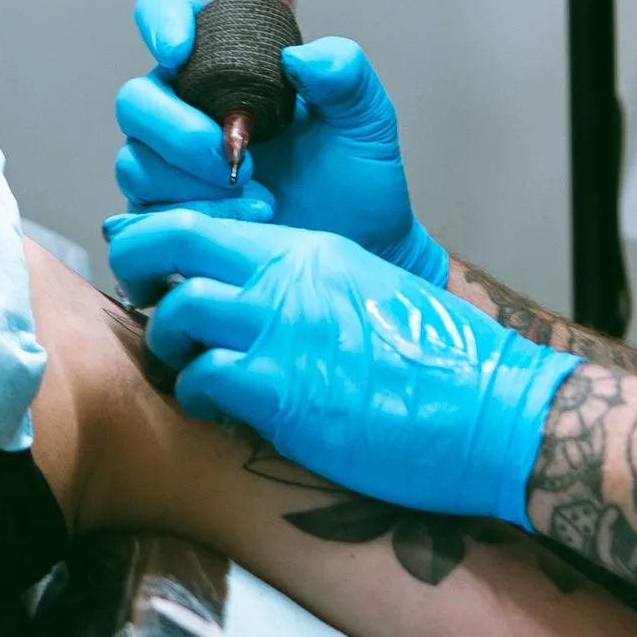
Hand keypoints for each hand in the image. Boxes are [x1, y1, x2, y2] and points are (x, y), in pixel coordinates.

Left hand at [100, 211, 572, 525]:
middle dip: (139, 276)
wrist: (497, 409)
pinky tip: (220, 412)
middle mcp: (291, 279)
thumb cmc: (451, 366)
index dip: (160, 243)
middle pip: (172, 247)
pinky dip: (199, 398)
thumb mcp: (376, 298)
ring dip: (170, 348)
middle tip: (146, 313)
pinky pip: (203, 381)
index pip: (207, 224)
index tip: (152, 271)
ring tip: (190, 373)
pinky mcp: (284, 389)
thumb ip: (317, 292)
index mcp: (314, 251)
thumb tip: (274, 310)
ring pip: (177, 315)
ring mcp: (284, 330)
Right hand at [113, 0, 448, 280]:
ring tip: (258, 196)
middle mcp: (189, 107)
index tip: (179, 49)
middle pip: (136, 99)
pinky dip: (193, 214)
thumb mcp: (365, 117)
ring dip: (188, 180)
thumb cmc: (357, 177)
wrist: (362, 244)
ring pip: (135, 159)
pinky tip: (244, 219)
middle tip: (233, 157)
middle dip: (176, 128)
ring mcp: (174, 164)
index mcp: (226, 63)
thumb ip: (345, 74)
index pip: (169, 12)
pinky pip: (147, 210)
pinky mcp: (171, 213)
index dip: (160, 18)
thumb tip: (301, 57)